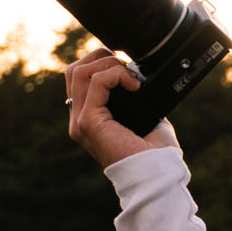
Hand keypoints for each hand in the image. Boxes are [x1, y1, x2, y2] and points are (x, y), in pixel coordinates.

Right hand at [64, 49, 179, 168]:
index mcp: (89, 119)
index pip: (79, 79)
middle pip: (74, 71)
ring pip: (80, 72)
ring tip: (130, 75)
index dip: (100, 63)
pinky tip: (134, 84)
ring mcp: (80, 121)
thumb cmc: (156, 151)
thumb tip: (138, 76)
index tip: (127, 66)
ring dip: (108, 64)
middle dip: (100, 57)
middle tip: (126, 65)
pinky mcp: (88, 122)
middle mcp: (79, 120)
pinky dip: (116, 74)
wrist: (157, 173)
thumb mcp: (144, 117)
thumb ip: (134, 98)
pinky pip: (95, 82)